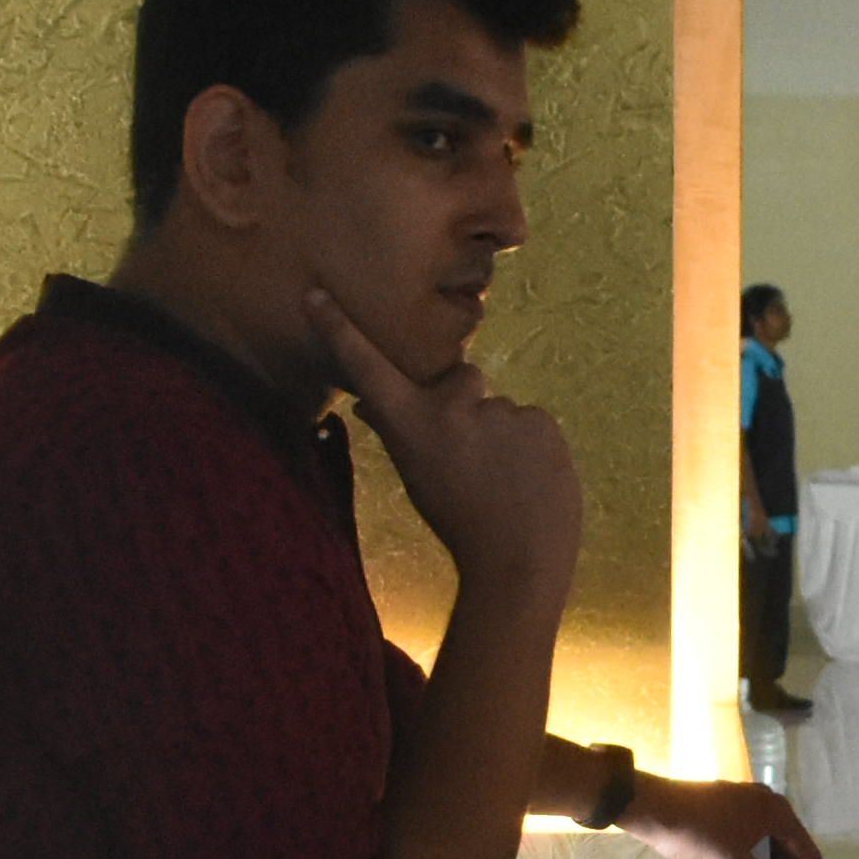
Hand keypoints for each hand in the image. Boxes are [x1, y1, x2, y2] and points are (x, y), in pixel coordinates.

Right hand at [313, 294, 581, 592]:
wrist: (518, 564)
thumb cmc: (460, 525)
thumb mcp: (416, 480)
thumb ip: (400, 434)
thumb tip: (370, 406)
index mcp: (411, 427)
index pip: (370, 370)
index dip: (341, 330)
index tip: (317, 295)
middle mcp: (451, 410)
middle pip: (461, 381)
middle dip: (466, 406)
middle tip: (476, 460)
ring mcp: (499, 412)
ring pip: (500, 411)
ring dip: (503, 436)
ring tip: (507, 483)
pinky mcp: (541, 421)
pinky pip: (532, 425)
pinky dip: (532, 448)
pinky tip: (530, 482)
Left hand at [618, 772, 822, 858]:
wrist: (650, 805)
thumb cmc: (696, 835)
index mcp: (779, 813)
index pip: (809, 856)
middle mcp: (770, 802)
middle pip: (794, 846)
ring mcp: (750, 800)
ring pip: (775, 839)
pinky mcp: (731, 803)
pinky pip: (758, 832)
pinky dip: (760, 855)